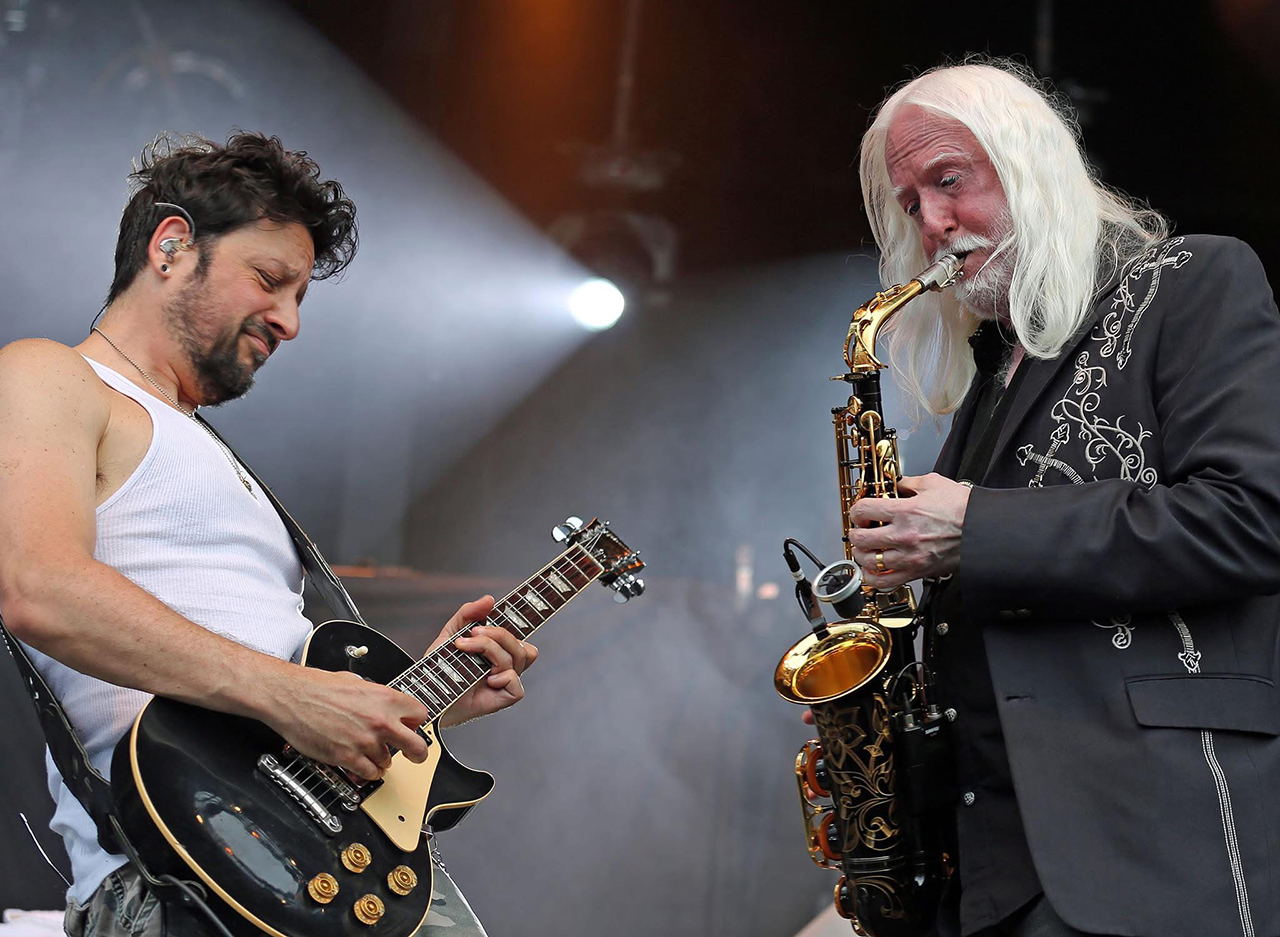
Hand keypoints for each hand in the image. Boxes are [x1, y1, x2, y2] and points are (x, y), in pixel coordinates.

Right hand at [264, 665, 431, 781]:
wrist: (291, 697)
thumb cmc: (317, 686)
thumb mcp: (357, 681)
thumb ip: (377, 696)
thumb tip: (385, 705)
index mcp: (386, 698)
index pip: (420, 715)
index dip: (415, 723)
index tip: (411, 727)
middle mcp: (380, 721)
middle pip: (417, 746)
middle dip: (417, 753)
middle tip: (414, 755)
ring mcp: (365, 741)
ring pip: (388, 761)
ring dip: (382, 760)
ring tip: (372, 753)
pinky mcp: (347, 757)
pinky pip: (369, 773)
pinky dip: (368, 772)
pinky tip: (363, 766)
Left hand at [430, 595, 538, 727]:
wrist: (425, 693)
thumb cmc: (439, 668)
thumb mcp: (450, 634)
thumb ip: (469, 614)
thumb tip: (490, 599)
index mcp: (498, 651)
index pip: (522, 636)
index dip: (524, 624)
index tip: (516, 608)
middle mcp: (505, 667)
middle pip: (521, 645)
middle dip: (498, 634)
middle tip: (472, 633)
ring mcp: (504, 683)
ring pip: (518, 659)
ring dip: (492, 649)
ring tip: (465, 647)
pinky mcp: (501, 699)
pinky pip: (516, 685)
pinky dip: (504, 676)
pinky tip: (486, 679)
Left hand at [847, 473, 971, 589]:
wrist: (984, 529)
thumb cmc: (964, 508)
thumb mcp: (933, 484)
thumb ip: (908, 482)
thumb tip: (895, 484)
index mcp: (905, 511)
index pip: (863, 510)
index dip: (856, 510)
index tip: (860, 513)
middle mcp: (903, 536)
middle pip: (860, 538)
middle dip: (856, 532)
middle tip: (860, 530)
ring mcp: (909, 557)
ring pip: (869, 562)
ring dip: (861, 554)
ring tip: (865, 549)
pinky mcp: (917, 572)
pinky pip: (885, 582)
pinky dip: (873, 578)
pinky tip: (874, 569)